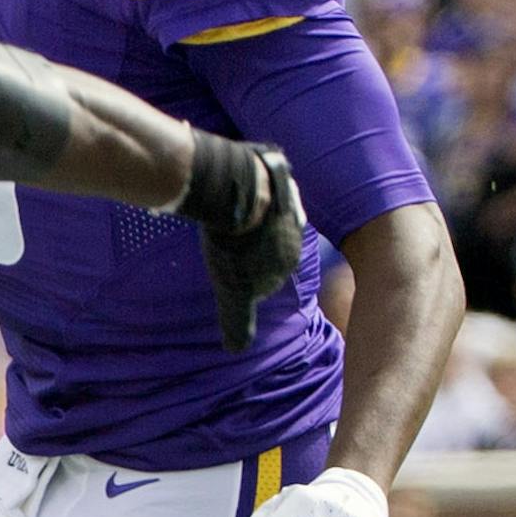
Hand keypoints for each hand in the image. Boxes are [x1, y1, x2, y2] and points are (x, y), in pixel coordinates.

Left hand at [177, 135, 305, 351]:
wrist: (236, 194)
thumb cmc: (235, 247)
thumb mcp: (234, 293)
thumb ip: (238, 322)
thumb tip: (236, 350)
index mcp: (290, 255)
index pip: (267, 267)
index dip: (242, 267)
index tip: (224, 262)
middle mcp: (296, 225)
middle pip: (265, 237)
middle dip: (245, 239)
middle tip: (221, 235)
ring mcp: (286, 194)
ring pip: (264, 207)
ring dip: (246, 210)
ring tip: (219, 211)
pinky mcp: (273, 166)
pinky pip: (261, 177)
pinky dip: (245, 182)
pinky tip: (228, 184)